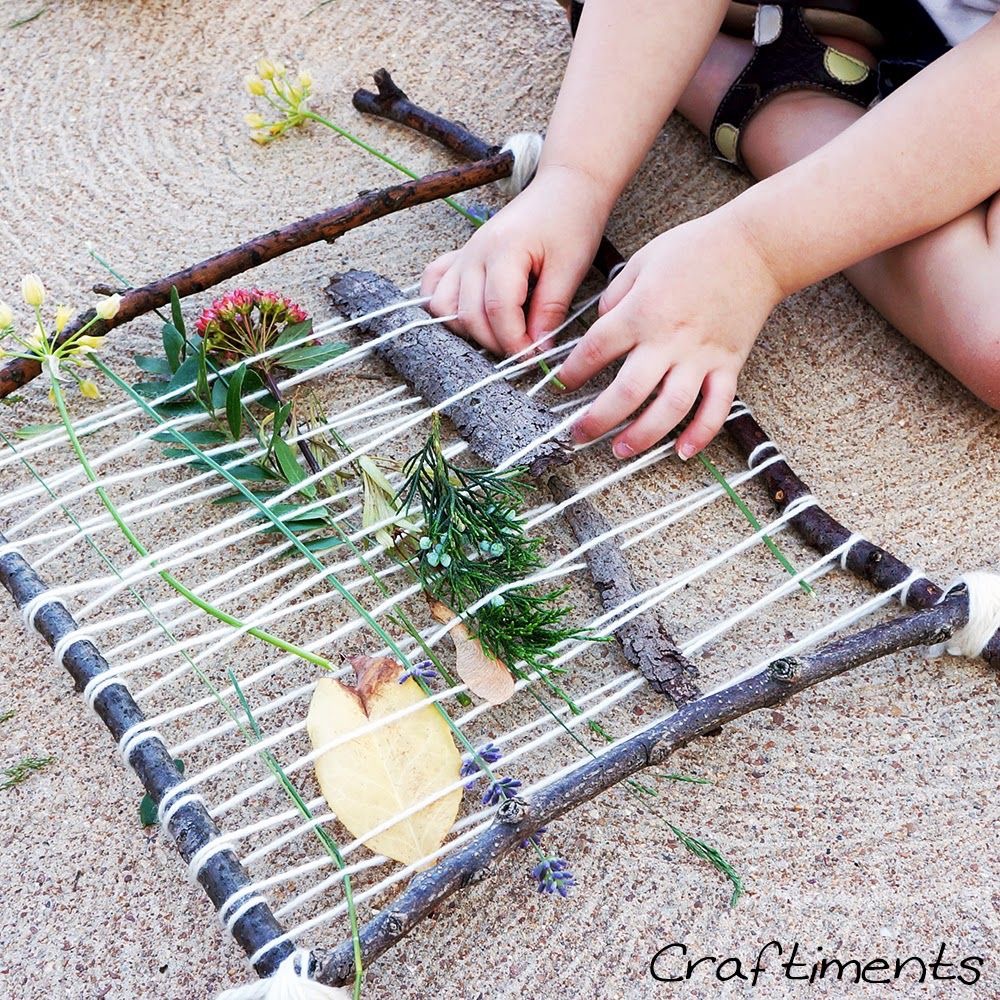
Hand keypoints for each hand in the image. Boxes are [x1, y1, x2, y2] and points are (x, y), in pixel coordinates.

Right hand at [420, 165, 610, 356]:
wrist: (564, 188)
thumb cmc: (571, 221)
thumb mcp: (571, 267)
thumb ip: (550, 309)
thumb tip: (538, 346)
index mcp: (504, 250)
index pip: (498, 310)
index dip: (515, 341)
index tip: (535, 356)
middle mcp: (475, 252)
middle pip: (469, 314)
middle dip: (496, 342)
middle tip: (525, 349)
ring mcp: (464, 254)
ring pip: (443, 306)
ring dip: (467, 329)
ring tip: (499, 335)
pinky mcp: (462, 255)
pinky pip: (434, 284)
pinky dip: (443, 307)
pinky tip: (467, 317)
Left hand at [559, 209, 784, 459]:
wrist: (754, 247)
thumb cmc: (695, 249)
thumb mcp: (641, 261)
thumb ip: (614, 296)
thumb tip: (598, 324)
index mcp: (640, 312)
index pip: (594, 352)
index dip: (571, 372)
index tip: (561, 384)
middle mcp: (668, 340)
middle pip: (626, 393)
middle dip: (597, 420)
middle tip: (578, 434)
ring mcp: (700, 357)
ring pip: (669, 409)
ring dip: (642, 436)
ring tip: (620, 450)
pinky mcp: (728, 365)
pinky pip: (716, 408)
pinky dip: (701, 434)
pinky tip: (682, 452)